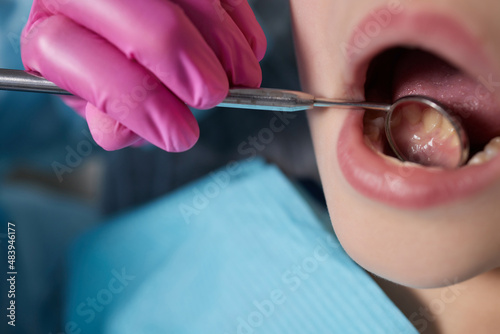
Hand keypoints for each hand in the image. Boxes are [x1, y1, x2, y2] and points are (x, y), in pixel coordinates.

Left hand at [21, 0, 265, 150]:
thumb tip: (136, 132)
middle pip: (143, 20)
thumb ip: (110, 117)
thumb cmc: (109, 67)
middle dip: (186, 62)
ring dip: (225, 44)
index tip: (182, 134)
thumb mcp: (96, 97)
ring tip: (242, 77)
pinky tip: (247, 48)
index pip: (76, 58)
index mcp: (52, 33)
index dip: (136, 102)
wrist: (117, 22)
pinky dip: (238, 20)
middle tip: (214, 96)